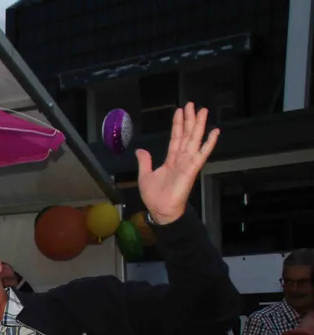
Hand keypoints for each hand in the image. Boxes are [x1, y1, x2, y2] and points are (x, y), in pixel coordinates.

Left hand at [136, 102, 218, 224]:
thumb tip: (140, 150)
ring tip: (202, 111)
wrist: (160, 210)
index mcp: (171, 159)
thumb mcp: (145, 176)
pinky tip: (215, 132)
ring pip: (194, 139)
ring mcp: (188, 162)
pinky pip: (202, 154)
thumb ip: (145, 162)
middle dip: (189, 119)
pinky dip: (209, 143)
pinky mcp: (192, 169)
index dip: (177, 124)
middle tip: (192, 104)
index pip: (176, 137)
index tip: (180, 111)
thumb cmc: (154, 196)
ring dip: (199, 125)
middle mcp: (181, 158)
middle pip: (186, 134)